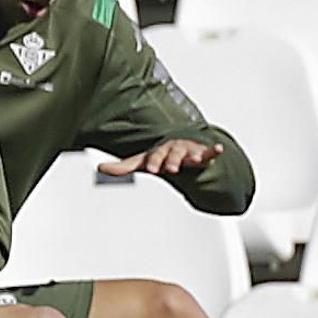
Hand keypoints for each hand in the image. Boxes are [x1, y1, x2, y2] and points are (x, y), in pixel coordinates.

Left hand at [98, 139, 224, 176]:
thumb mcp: (141, 163)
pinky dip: (214, 151)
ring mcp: (188, 151)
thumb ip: (122, 167)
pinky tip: (219, 149)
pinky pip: (209, 152)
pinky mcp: (202, 154)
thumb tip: (99, 168)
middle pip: (171, 154)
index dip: (153, 162)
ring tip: (196, 160)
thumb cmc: (159, 157)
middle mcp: (172, 149)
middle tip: (170, 168)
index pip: (154, 157)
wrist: (179, 149)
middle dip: (171, 160)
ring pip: (189, 153)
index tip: (152, 169)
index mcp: (157, 152)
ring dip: (192, 157)